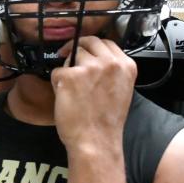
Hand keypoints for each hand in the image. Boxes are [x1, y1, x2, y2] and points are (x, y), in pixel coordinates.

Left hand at [51, 37, 136, 153]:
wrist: (96, 140)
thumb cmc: (106, 122)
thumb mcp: (121, 89)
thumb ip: (112, 71)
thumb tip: (95, 60)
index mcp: (127, 65)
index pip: (107, 43)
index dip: (93, 46)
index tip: (84, 50)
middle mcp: (110, 62)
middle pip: (89, 41)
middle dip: (77, 47)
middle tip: (66, 54)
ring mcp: (89, 67)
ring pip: (72, 55)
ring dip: (68, 68)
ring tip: (71, 88)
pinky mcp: (69, 75)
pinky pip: (57, 71)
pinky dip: (56, 83)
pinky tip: (65, 97)